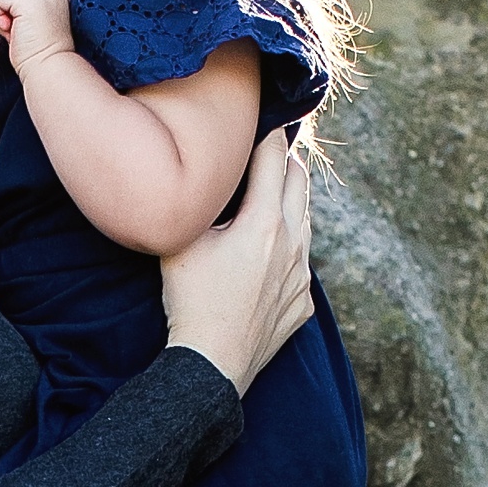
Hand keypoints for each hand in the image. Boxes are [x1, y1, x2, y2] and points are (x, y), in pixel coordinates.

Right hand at [160, 137, 313, 392]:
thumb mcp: (182, 244)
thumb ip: (196, 205)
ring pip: (305, 221)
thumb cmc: (190, 302)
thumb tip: (196, 178)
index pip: (273, 158)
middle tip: (274, 147)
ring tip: (274, 192)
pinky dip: (289, 247)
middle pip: (299, 182)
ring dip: (290, 201)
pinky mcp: (303, 304)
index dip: (269, 133)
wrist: (212, 365)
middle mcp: (292, 244)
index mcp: (263, 223)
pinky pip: (302, 264)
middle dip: (286, 160)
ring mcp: (302, 276)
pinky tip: (271, 252)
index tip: (263, 120)